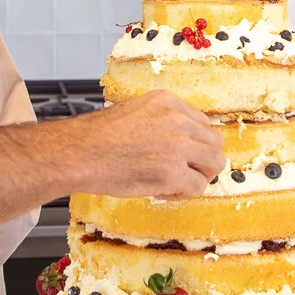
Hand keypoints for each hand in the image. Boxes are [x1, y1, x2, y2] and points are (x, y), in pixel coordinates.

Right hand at [62, 89, 221, 198]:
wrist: (79, 153)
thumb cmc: (96, 137)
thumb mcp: (133, 110)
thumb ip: (159, 120)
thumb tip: (172, 140)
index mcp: (168, 101)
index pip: (202, 123)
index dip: (193, 143)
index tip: (179, 155)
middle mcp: (178, 120)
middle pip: (215, 142)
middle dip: (202, 160)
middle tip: (183, 171)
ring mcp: (178, 146)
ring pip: (214, 163)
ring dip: (199, 176)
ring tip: (175, 183)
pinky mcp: (173, 172)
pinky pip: (198, 186)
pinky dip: (183, 193)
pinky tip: (162, 191)